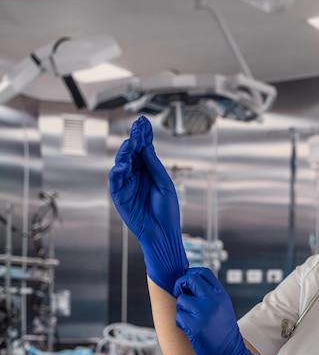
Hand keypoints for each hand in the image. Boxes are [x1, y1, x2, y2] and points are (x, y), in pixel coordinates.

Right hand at [109, 116, 188, 294]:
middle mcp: (137, 175)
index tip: (144, 122)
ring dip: (126, 152)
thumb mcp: (165, 184)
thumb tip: (146, 147)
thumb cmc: (167, 210)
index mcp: (149, 171)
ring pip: (123, 163)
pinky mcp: (120, 195)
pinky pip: (115, 180)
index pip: (145, 150)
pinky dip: (118, 170)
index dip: (144, 136)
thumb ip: (154, 166)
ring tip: (131, 143)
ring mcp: (127, 184)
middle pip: (133, 153)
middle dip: (135, 138)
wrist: (163, 232)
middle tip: (137, 125)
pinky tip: (124, 162)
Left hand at [174, 267, 259, 354]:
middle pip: (190, 280)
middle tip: (180, 294)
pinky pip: (179, 317)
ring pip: (181, 300)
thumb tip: (188, 281)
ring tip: (192, 320)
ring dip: (181, 310)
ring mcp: (205, 313)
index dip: (190, 274)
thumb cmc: (223, 332)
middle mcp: (214, 300)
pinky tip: (191, 330)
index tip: (186, 283)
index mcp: (221, 295)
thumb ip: (209, 294)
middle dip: (180, 285)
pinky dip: (181, 323)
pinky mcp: (195, 327)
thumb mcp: (222, 308)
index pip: (203, 272)